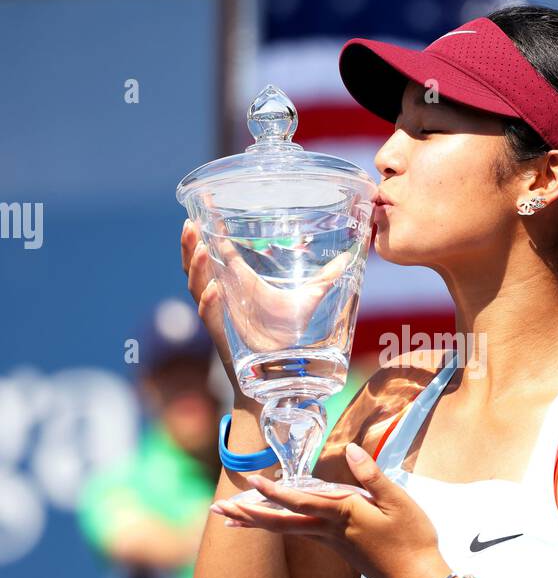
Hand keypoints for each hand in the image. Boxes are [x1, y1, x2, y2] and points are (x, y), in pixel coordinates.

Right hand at [181, 217, 355, 394]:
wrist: (278, 372)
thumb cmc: (286, 335)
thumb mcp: (306, 301)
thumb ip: (324, 279)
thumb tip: (347, 258)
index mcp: (239, 281)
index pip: (217, 249)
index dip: (207, 229)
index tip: (202, 205)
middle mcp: (225, 295)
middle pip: (196, 266)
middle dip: (189, 246)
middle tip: (190, 224)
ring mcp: (223, 314)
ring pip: (198, 288)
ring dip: (197, 268)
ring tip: (200, 249)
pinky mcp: (225, 335)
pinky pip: (211, 318)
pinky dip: (211, 303)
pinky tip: (215, 289)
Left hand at [209, 441, 449, 577]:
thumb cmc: (412, 540)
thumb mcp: (400, 503)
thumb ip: (373, 476)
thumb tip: (351, 450)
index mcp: (344, 515)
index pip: (303, 501)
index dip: (276, 491)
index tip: (252, 480)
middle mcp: (330, 530)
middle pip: (281, 521)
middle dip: (248, 514)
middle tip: (217, 508)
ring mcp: (331, 541)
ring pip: (285, 530)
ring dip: (255, 522)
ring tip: (229, 518)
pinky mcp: (336, 548)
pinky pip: (297, 535)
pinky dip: (276, 528)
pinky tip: (269, 525)